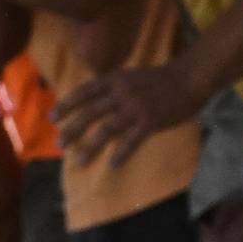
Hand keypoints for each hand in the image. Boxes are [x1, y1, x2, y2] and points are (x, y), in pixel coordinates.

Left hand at [55, 60, 199, 167]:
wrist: (190, 78)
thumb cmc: (160, 80)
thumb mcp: (131, 76)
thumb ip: (112, 88)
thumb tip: (91, 103)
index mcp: (115, 80)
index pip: (84, 92)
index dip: (67, 105)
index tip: (52, 118)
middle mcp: (122, 93)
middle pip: (90, 113)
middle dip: (72, 129)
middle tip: (60, 144)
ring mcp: (137, 107)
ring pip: (107, 130)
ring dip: (90, 147)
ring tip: (79, 161)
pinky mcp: (152, 121)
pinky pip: (132, 141)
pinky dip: (121, 154)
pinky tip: (112, 165)